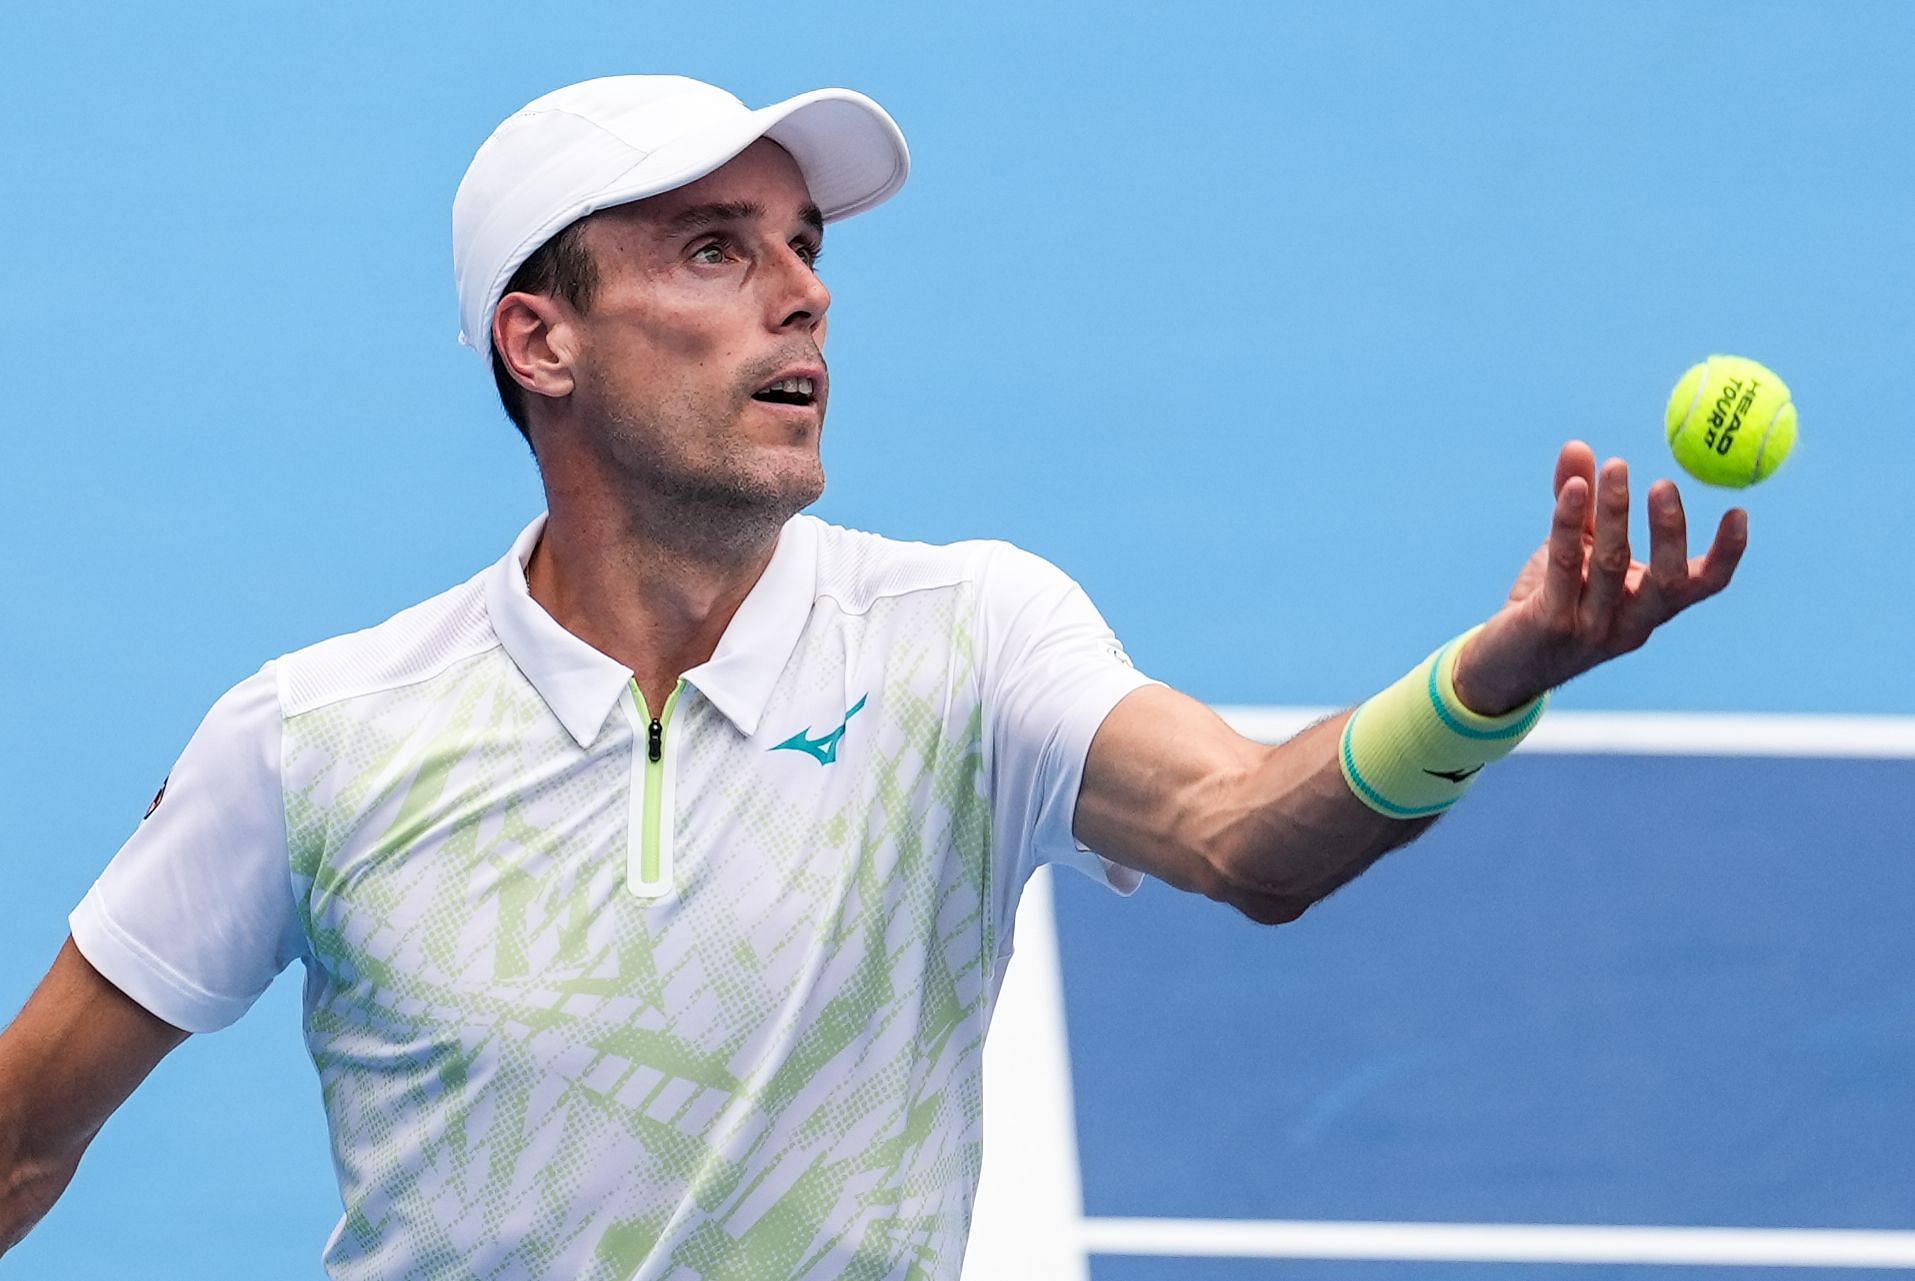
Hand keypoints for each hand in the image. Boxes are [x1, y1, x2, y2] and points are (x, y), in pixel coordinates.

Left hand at [1450, 440, 1747, 715]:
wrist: (1502, 664)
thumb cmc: (1549, 601)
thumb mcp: (1572, 550)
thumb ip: (1579, 501)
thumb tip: (1578, 444)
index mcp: (1650, 607)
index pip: (1702, 585)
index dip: (1727, 554)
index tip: (1739, 510)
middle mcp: (1630, 623)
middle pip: (1667, 581)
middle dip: (1670, 531)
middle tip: (1664, 483)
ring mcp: (1592, 627)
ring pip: (1612, 566)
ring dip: (1614, 512)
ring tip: (1615, 467)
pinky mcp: (1552, 623)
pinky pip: (1564, 566)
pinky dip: (1568, 523)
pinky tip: (1570, 488)